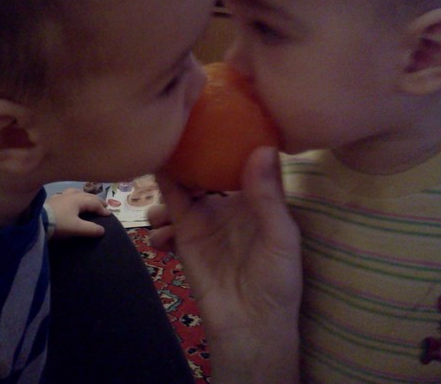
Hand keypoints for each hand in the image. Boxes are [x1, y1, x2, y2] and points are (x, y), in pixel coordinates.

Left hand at [46, 188, 110, 238]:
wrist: (36, 222)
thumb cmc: (58, 224)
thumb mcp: (76, 228)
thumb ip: (91, 229)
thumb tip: (102, 230)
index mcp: (78, 200)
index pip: (94, 202)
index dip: (102, 209)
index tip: (109, 215)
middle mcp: (70, 195)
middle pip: (86, 195)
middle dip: (96, 200)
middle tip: (104, 205)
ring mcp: (60, 197)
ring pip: (75, 192)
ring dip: (84, 196)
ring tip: (87, 200)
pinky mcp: (51, 201)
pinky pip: (65, 196)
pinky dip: (72, 197)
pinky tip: (69, 201)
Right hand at [148, 147, 301, 382]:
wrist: (250, 326)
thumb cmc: (276, 281)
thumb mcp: (281, 238)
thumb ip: (269, 195)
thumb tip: (262, 147)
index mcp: (255, 195)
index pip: (238, 158)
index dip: (225, 138)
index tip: (209, 114)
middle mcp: (228, 200)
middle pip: (204, 167)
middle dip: (189, 153)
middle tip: (173, 134)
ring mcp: (203, 216)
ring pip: (179, 187)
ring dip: (169, 182)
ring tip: (165, 181)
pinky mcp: (184, 235)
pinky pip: (164, 216)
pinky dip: (158, 220)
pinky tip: (163, 234)